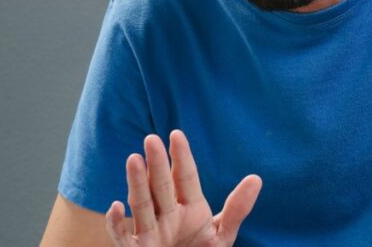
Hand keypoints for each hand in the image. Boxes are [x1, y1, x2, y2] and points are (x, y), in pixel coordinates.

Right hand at [105, 130, 261, 245]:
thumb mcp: (221, 235)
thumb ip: (236, 209)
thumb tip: (256, 178)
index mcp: (189, 208)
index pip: (185, 178)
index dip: (181, 157)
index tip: (176, 134)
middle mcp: (167, 216)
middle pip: (161, 186)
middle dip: (157, 165)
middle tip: (151, 139)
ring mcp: (150, 233)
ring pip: (141, 205)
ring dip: (136, 184)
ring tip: (133, 159)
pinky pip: (123, 237)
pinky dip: (116, 224)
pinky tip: (114, 207)